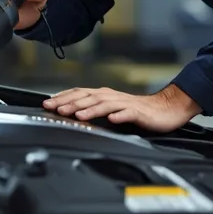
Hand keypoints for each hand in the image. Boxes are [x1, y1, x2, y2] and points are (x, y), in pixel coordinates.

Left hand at [42, 84, 201, 132]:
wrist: (165, 109)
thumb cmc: (138, 110)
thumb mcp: (112, 109)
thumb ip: (94, 109)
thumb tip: (71, 113)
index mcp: (104, 95)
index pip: (79, 93)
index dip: (62, 97)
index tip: (47, 103)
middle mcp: (112, 96)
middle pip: (88, 97)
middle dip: (70, 102)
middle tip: (55, 109)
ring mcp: (124, 103)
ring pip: (104, 104)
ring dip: (90, 109)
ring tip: (78, 115)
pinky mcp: (138, 112)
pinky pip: (127, 113)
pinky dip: (118, 115)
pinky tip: (112, 120)